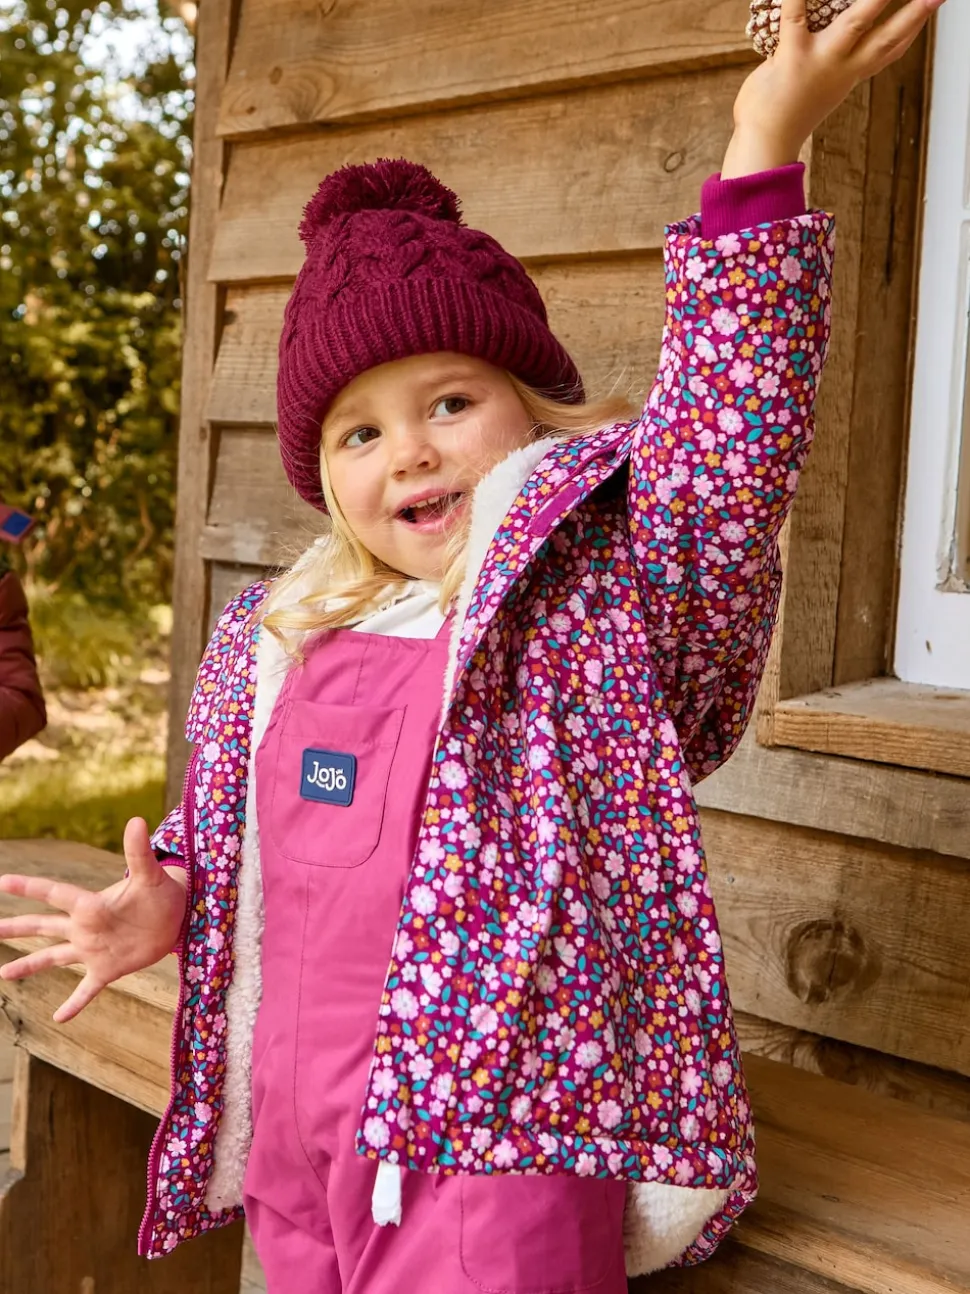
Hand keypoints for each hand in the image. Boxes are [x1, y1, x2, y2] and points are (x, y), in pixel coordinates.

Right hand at [0, 817, 188, 1021]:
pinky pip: (86, 989)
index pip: (55, 894)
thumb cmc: (163, 893)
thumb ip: (139, 852)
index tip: (3, 881)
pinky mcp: (108, 969)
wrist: (178, 917)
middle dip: (17, 928)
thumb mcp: (152, 875)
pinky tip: (59, 1017)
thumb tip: (137, 821)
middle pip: (44, 927)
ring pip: (53, 957)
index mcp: (92, 905)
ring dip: (29, 965)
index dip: (30, 887)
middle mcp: (86, 928)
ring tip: (2, 974)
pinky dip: (74, 1003)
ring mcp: (94, 950)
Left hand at [722, 0, 945, 177]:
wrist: (764, 144)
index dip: (913, 28)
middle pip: (887, 37)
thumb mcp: (818, 89)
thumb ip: (830, 66)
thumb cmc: (784, 116)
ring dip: (876, 0)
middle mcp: (842, 67)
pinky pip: (796, 15)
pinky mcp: (792, 55)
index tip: (931, 7)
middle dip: (915, 14)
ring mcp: (820, 60)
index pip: (890, 50)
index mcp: (850, 74)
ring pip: (857, 22)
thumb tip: (833, 48)